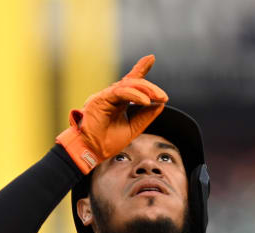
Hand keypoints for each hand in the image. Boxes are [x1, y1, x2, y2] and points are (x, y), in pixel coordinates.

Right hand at [56, 54, 168, 172]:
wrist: (91, 152)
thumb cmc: (106, 143)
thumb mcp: (132, 128)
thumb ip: (145, 116)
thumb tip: (160, 104)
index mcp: (118, 102)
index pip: (131, 83)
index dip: (140, 69)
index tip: (151, 58)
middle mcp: (111, 96)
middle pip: (133, 83)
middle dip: (150, 88)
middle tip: (163, 96)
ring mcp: (105, 96)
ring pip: (127, 85)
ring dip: (145, 90)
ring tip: (158, 98)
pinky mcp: (100, 99)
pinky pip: (120, 92)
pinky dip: (134, 95)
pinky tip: (145, 101)